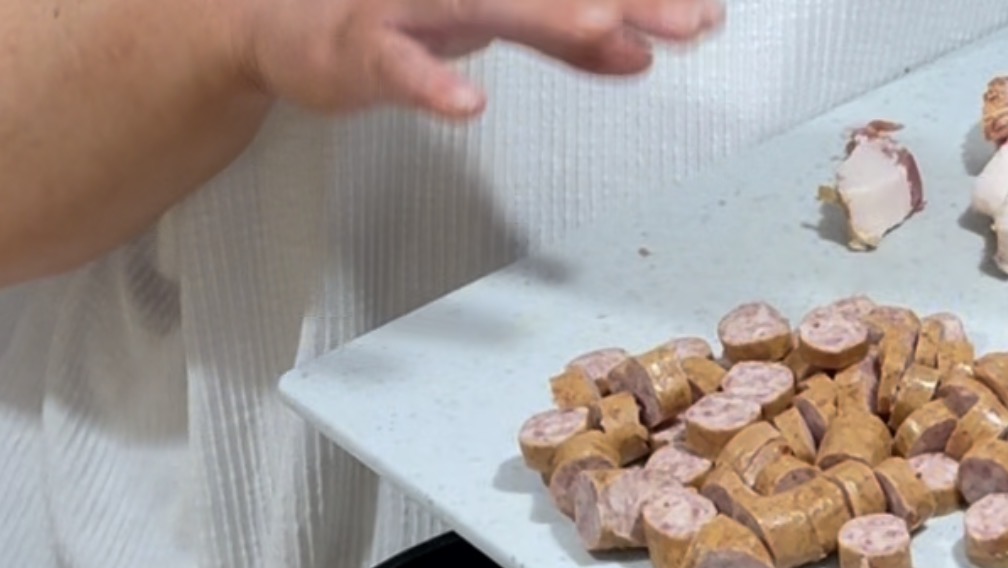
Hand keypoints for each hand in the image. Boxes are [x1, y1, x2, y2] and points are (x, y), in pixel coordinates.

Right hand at [241, 0, 724, 121]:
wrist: (287, 22)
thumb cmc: (398, 13)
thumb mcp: (497, 24)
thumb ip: (569, 42)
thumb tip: (643, 54)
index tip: (709, 15)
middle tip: (692, 20)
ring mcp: (410, 1)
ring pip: (483, 5)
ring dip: (549, 17)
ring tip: (606, 27)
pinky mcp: (362, 44)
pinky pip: (398, 63)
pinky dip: (431, 84)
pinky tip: (469, 105)